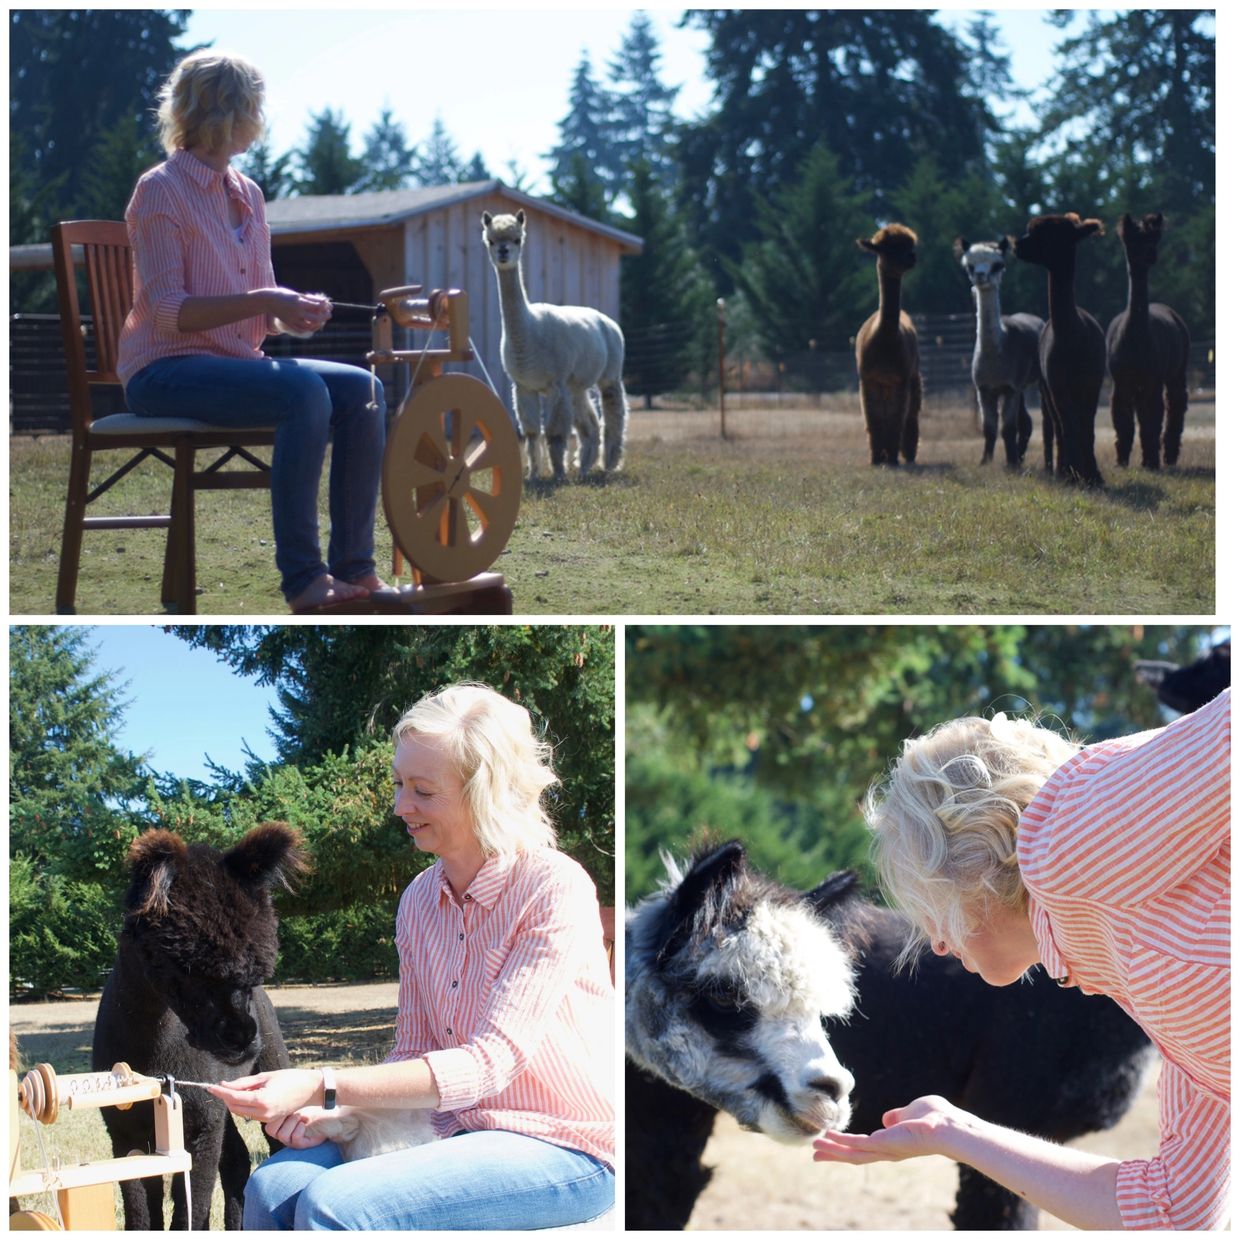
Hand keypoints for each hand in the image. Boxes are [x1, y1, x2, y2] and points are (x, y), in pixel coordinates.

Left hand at [208, 1068, 321, 1122]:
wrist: (310, 1090)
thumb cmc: (290, 1078)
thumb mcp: (266, 1076)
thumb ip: (244, 1083)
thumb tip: (225, 1085)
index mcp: (262, 1100)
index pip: (234, 1098)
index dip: (220, 1092)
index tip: (210, 1087)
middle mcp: (262, 1113)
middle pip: (234, 1108)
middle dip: (226, 1097)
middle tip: (223, 1085)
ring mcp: (266, 1119)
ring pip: (241, 1112)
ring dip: (234, 1102)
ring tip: (238, 1088)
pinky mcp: (268, 1120)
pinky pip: (250, 1114)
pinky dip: (244, 1106)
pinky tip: (248, 1095)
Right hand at [264, 1105, 336, 1148]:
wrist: (327, 1109)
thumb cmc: (309, 1102)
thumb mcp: (292, 1100)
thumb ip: (280, 1101)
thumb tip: (265, 1094)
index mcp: (277, 1122)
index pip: (266, 1122)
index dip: (274, 1113)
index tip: (285, 1104)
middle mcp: (282, 1132)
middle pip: (270, 1130)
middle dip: (281, 1117)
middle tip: (293, 1110)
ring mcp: (291, 1139)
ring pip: (282, 1135)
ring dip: (293, 1121)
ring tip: (301, 1115)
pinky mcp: (301, 1144)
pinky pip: (295, 1139)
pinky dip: (300, 1129)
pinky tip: (305, 1122)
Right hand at [266, 288, 331, 335]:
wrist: (268, 300)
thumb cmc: (284, 295)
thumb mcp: (297, 295)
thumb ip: (309, 300)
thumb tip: (323, 302)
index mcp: (299, 303)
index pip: (317, 306)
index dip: (324, 306)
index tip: (328, 305)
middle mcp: (297, 312)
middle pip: (315, 318)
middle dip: (324, 317)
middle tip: (329, 315)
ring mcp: (293, 320)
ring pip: (309, 326)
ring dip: (317, 324)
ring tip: (322, 320)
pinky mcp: (289, 324)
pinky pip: (302, 330)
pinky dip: (309, 328)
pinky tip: (313, 325)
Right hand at [812, 1095, 964, 1164]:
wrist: (949, 1128)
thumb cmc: (936, 1118)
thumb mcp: (912, 1112)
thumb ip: (898, 1116)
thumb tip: (888, 1119)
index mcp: (893, 1144)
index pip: (866, 1148)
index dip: (849, 1147)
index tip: (834, 1144)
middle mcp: (887, 1151)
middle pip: (856, 1156)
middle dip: (835, 1154)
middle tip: (815, 1155)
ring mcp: (885, 1150)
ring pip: (853, 1154)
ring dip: (833, 1151)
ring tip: (814, 1149)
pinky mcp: (883, 1145)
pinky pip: (857, 1145)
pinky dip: (840, 1143)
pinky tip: (827, 1139)